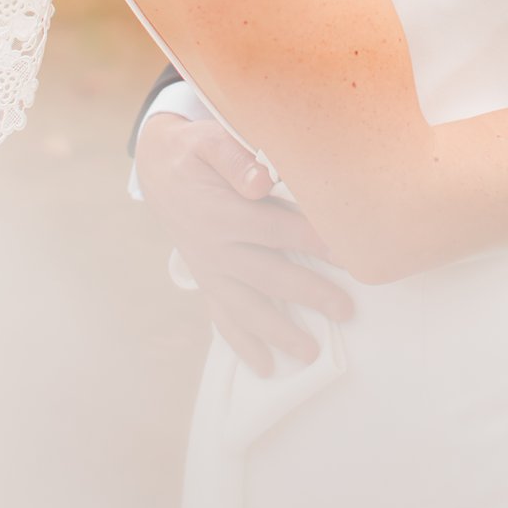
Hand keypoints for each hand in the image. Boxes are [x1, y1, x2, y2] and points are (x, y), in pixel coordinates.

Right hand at [135, 114, 353, 376]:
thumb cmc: (196, 152)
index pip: (276, 229)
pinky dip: (243, 344)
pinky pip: (222, 318)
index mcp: (222, 213)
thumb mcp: (209, 141)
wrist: (159, 169)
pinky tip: (265, 367)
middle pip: (269, 276)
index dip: (313, 241)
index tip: (348, 255)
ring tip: (310, 353)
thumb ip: (234, 158)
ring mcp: (210, 270)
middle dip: (309, 294)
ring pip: (247, 307)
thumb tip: (260, 181)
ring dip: (279, 331)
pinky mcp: (207, 281)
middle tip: (346, 311)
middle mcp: (215, 249)